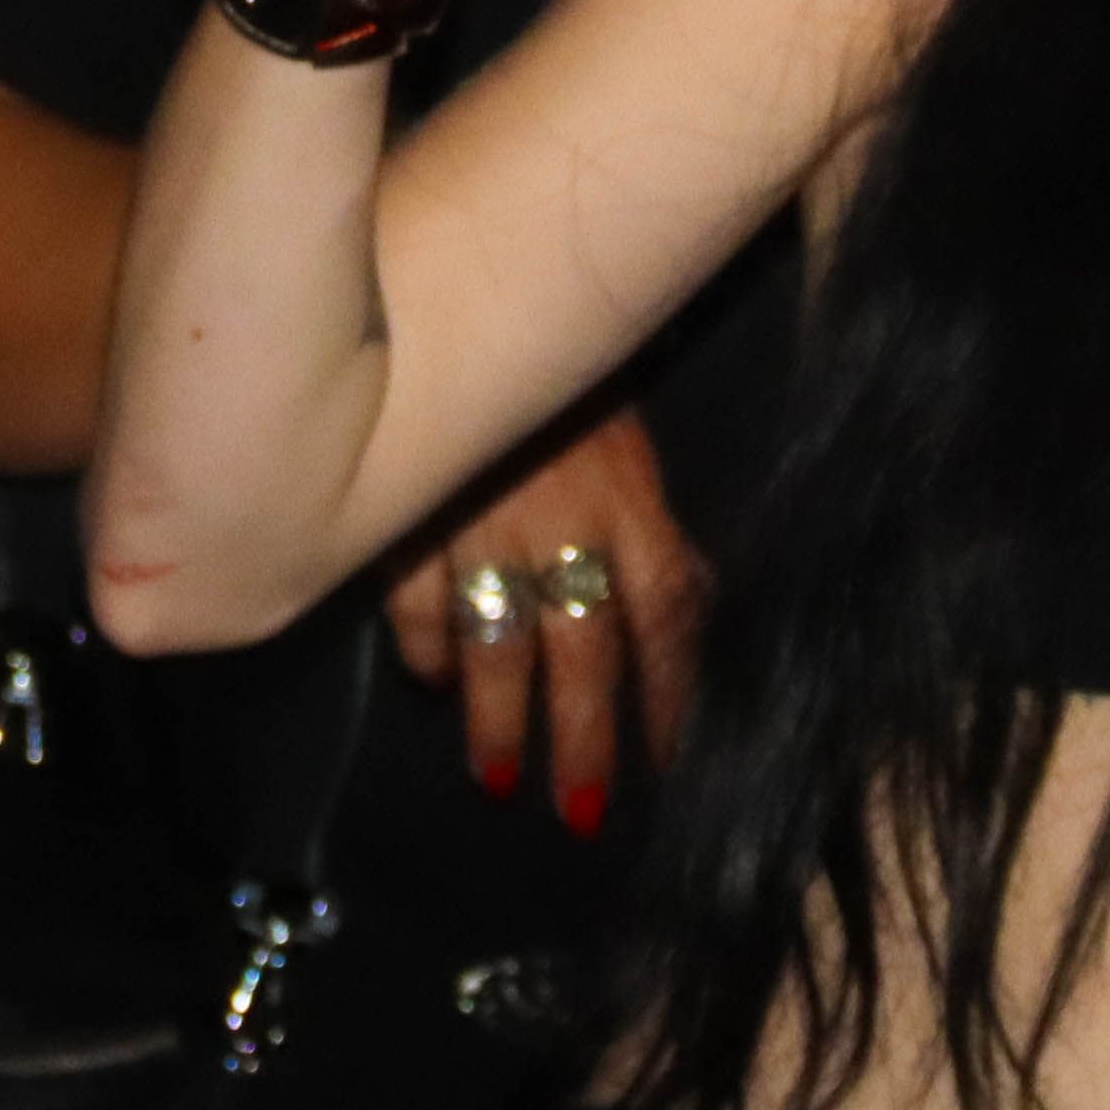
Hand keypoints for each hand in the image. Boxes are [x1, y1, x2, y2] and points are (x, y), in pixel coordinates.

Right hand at [379, 405, 709, 837]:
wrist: (482, 299)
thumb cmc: (572, 389)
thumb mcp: (633, 453)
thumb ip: (653, 534)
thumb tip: (692, 604)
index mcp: (633, 503)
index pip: (665, 617)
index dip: (670, 697)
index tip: (667, 765)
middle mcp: (566, 520)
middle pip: (583, 648)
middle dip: (584, 737)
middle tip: (580, 809)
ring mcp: (487, 518)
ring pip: (497, 641)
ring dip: (499, 717)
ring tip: (499, 777)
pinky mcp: (416, 509)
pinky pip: (417, 599)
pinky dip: (425, 646)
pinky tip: (433, 680)